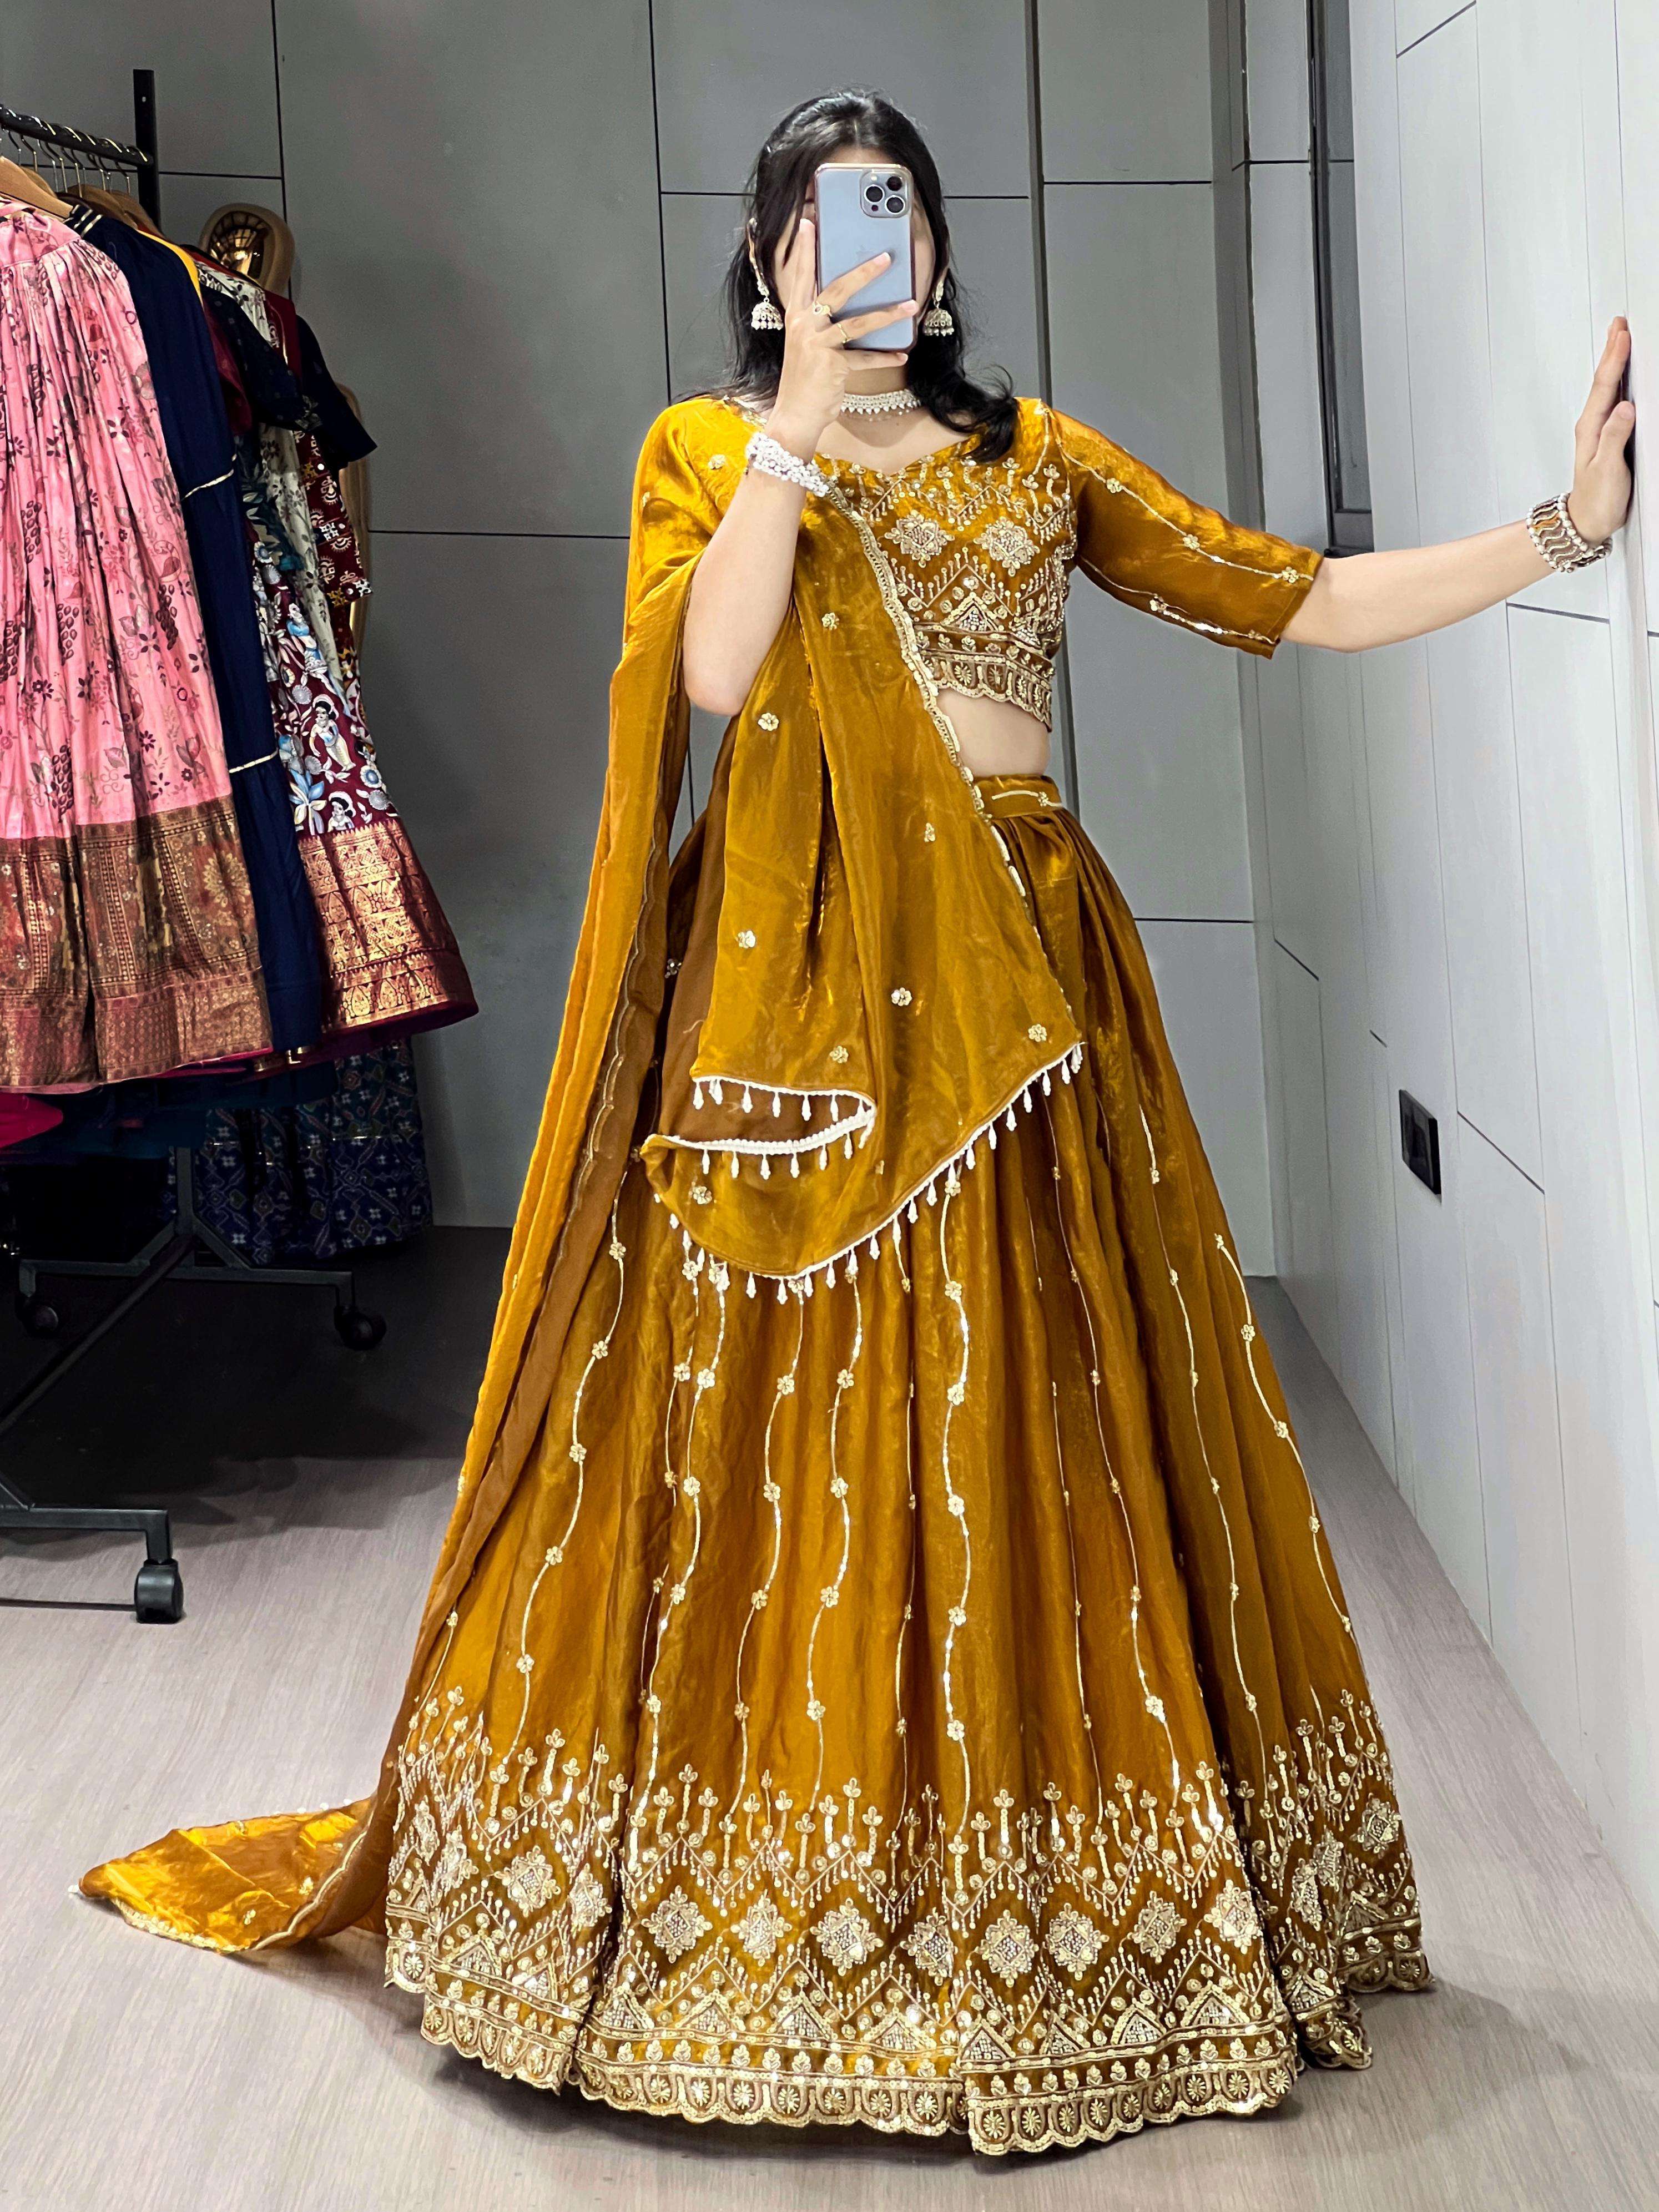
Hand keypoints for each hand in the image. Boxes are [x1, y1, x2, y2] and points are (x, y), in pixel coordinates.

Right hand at [765, 216, 916, 458]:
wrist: (795, 416)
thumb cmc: (805, 380)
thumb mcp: (807, 345)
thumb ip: (822, 323)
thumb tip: (849, 305)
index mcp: (796, 317)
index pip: (801, 276)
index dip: (806, 249)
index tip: (810, 222)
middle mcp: (804, 327)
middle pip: (836, 290)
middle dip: (863, 272)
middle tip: (886, 258)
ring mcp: (817, 346)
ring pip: (857, 322)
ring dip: (887, 314)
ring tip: (911, 305)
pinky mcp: (832, 366)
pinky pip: (865, 359)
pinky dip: (885, 358)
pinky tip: (902, 354)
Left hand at [1567, 317, 1634, 544]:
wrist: (1586, 522)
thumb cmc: (1596, 500)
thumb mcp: (1607, 469)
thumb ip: (1614, 437)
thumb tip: (1626, 408)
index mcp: (1591, 428)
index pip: (1604, 385)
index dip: (1614, 358)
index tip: (1622, 334)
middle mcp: (1593, 425)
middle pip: (1604, 380)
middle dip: (1612, 350)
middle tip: (1619, 324)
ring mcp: (1599, 430)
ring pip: (1608, 387)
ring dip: (1614, 363)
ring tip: (1619, 340)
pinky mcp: (1607, 437)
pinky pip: (1612, 401)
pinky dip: (1618, 383)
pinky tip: (1623, 377)